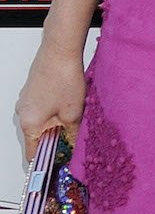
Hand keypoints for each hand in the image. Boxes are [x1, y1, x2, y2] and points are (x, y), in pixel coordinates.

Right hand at [16, 45, 85, 160]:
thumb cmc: (64, 77)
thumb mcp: (73, 112)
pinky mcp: (32, 91)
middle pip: (37, 137)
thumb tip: (73, 145)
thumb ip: (72, 134)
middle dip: (55, 140)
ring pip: (40, 122)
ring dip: (55, 123)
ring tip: (73, 117)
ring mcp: (25, 101)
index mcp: (29, 124)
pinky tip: (69, 102)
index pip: (32, 154)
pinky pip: (41, 108)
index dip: (46, 162)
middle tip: (72, 139)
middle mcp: (22, 113)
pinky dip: (53, 111)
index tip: (58, 165)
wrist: (60, 48)